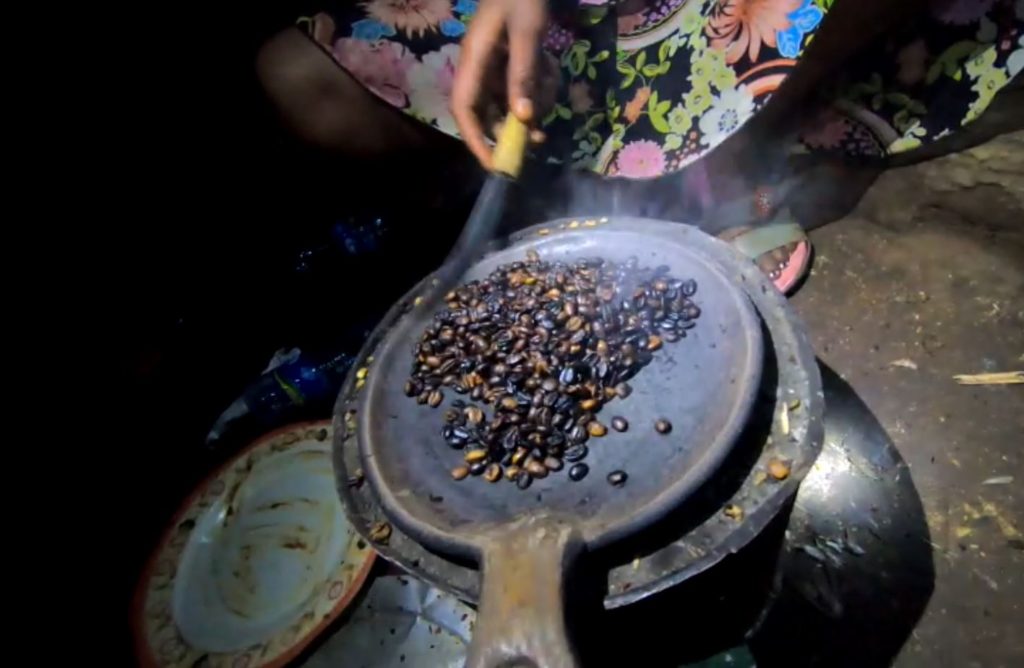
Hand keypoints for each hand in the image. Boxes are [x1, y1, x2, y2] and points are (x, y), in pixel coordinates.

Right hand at [451, 0, 549, 169]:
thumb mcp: (526, 33)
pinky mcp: (509, 61)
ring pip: (509, 102)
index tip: (496, 164)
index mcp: (473, 62)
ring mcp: (494, 65)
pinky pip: (521, 86)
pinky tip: (551, 72)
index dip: (477, 141)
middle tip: (539, 139)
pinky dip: (538, 87)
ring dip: (532, 104)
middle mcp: (479, 68)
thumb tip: (523, 117)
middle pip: (488, 112)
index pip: (465, 111)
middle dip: (513, 128)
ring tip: (551, 91)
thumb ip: (523, 73)